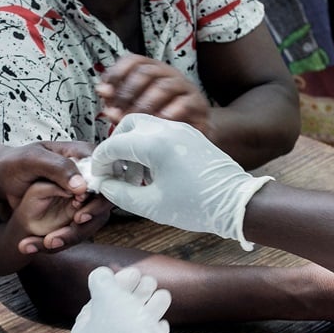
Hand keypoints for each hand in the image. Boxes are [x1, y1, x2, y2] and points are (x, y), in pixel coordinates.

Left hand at [0, 141, 112, 250]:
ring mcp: (82, 196)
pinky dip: (61, 239)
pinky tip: (41, 244)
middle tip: (69, 227)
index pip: (105, 175)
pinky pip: (76, 230)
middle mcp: (87, 177)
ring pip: (92, 220)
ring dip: (73, 235)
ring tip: (47, 242)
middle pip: (103, 201)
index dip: (98, 195)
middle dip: (88, 219)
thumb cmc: (15, 163)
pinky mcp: (73, 212)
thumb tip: (82, 186)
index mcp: (82, 155)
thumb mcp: (32, 160)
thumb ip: (58, 168)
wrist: (2, 179)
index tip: (79, 210)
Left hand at [68, 266, 211, 332]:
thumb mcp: (108, 297)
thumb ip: (101, 281)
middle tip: (150, 281)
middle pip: (115, 315)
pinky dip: (153, 330)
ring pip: (133, 328)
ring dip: (148, 307)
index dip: (115, 285)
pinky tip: (162, 322)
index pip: (95, 304)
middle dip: (135, 294)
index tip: (134, 273)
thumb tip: (100, 275)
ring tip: (163, 295)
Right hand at [90, 114, 272, 249]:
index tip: (97, 179)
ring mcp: (180, 130)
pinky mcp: (190, 135)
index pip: (113, 145)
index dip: (99, 163)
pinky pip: (160, 133)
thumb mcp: (150, 205)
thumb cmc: (195, 206)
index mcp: (154, 144)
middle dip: (115, 148)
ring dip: (132, 147)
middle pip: (127, 126)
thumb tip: (104, 185)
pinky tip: (152, 173)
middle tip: (114, 173)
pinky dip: (148, 147)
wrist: (236, 203)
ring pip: (144, 127)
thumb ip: (119, 193)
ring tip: (134, 178)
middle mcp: (166, 129)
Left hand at [96, 55, 211, 136]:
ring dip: (146, 104)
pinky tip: (159, 121)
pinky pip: (185, 103)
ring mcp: (185, 87)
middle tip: (117, 111)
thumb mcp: (135, 108)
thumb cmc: (160, 116)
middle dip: (128, 92)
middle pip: (147, 72)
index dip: (117, 73)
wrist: (194, 130)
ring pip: (165, 86)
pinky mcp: (198, 104)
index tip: (105, 91)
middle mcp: (168, 74)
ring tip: (135, 119)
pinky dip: (170, 112)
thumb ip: (118, 100)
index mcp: (152, 70)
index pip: (133, 60)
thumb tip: (102, 90)